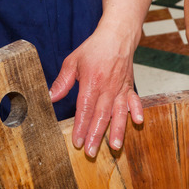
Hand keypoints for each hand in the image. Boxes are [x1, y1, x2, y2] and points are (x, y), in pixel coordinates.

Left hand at [50, 22, 143, 156]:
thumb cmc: (94, 49)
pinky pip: (135, 101)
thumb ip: (62, 82)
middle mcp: (107, 88)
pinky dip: (137, 111)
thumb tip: (50, 97)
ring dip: (117, 130)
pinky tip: (138, 122)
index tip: (76, 141)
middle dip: (95, 135)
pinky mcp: (129, 88)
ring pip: (118, 113)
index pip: (85, 109)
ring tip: (114, 146)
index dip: (80, 126)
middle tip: (91, 152)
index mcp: (92, 82)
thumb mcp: (73, 62)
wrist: (116, 36)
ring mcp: (120, 89)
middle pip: (101, 115)